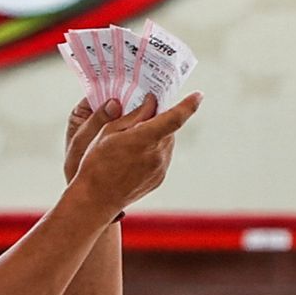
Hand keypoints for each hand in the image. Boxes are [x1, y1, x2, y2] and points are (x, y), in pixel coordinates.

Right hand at [67, 93, 197, 218]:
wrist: (96, 199)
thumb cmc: (96, 163)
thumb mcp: (108, 132)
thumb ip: (134, 116)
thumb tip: (151, 102)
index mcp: (144, 139)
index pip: (174, 118)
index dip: (188, 105)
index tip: (198, 95)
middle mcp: (157, 154)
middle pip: (167, 128)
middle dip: (157, 120)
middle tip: (137, 120)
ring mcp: (160, 168)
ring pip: (165, 142)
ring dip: (154, 137)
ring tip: (129, 145)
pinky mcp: (159, 178)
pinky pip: (161, 157)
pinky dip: (152, 152)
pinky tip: (132, 159)